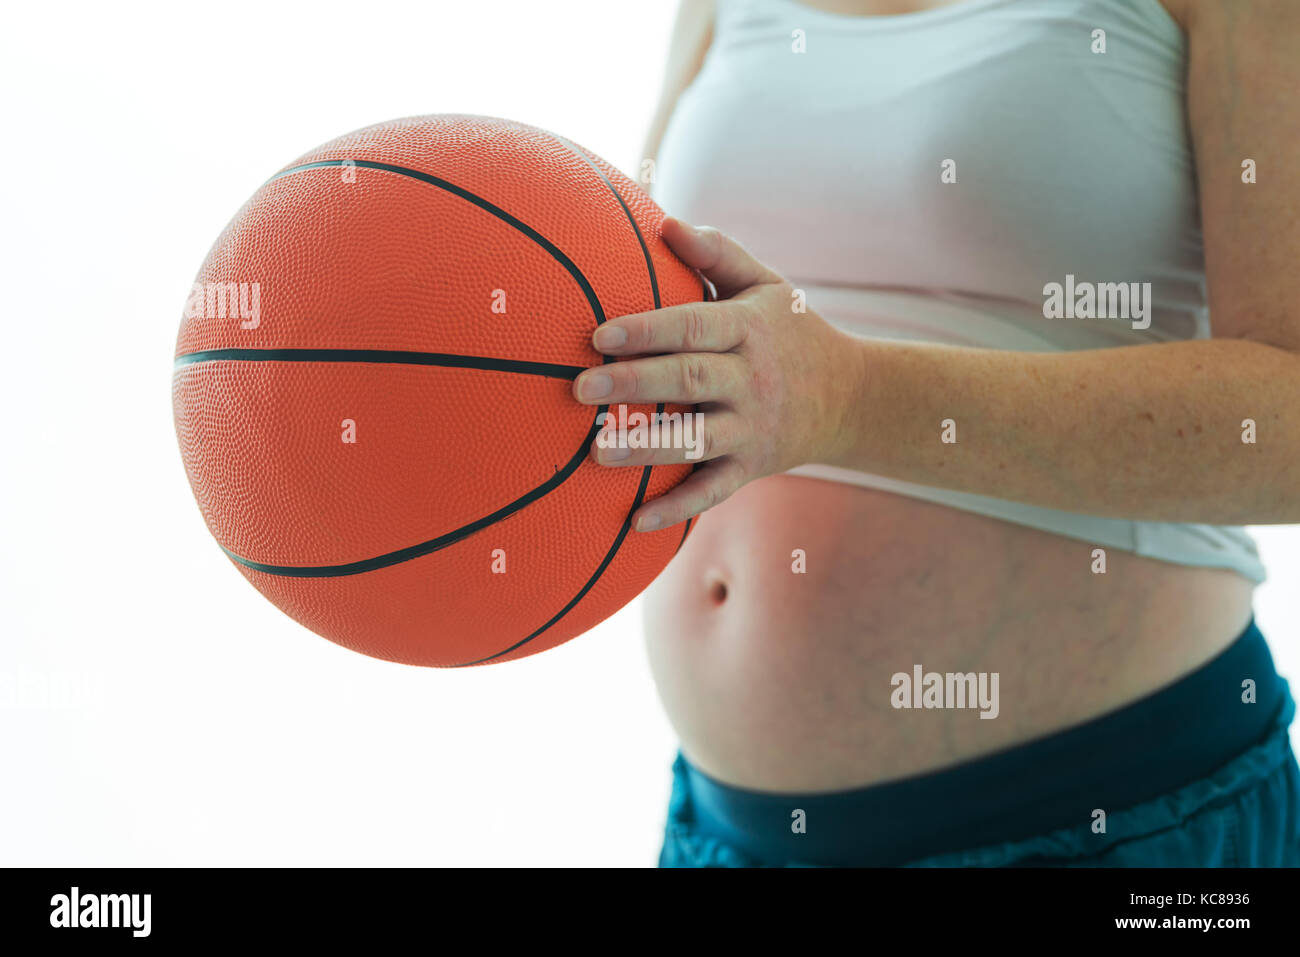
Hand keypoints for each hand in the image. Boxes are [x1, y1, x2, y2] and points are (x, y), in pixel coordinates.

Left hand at [573, 217, 861, 530]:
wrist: (850, 396)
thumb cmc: (790, 330)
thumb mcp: (767, 285)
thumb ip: (718, 254)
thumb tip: (665, 222)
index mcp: (748, 330)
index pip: (693, 327)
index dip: (647, 331)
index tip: (599, 335)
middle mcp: (751, 380)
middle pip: (689, 381)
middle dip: (635, 385)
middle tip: (581, 388)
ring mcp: (751, 428)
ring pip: (696, 440)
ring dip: (646, 448)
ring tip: (596, 451)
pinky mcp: (751, 467)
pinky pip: (713, 491)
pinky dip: (677, 508)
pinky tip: (635, 520)